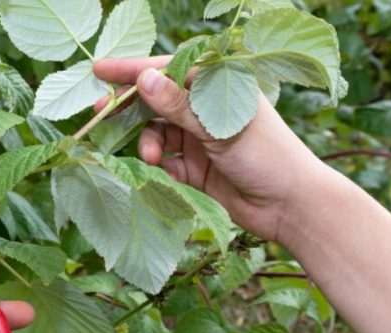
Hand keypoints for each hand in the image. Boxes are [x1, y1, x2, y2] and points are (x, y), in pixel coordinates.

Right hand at [93, 57, 329, 242]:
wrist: (291, 205)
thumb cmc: (267, 155)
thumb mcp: (218, 127)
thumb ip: (178, 105)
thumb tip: (144, 78)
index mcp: (218, 86)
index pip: (169, 69)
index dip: (133, 70)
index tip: (99, 71)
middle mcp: (205, 110)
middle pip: (157, 101)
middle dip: (130, 108)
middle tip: (101, 115)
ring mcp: (199, 140)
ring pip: (157, 133)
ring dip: (148, 143)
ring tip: (152, 158)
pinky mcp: (194, 169)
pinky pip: (164, 163)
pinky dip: (157, 167)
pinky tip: (157, 172)